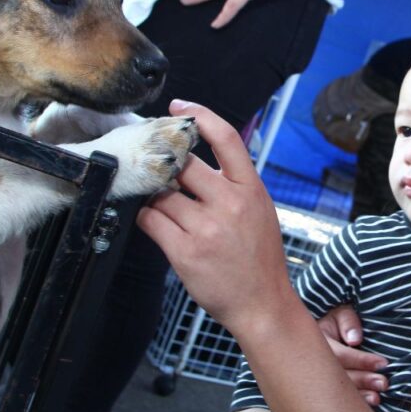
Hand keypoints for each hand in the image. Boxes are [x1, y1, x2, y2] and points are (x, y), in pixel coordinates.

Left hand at [137, 100, 295, 333]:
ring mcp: (206, 228)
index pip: (226, 138)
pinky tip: (158, 223)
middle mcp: (229, 204)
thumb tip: (198, 157)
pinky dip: (148, 217)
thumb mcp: (259, 210)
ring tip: (166, 206)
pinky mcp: (184, 251)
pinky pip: (150, 220)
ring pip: (161, 193)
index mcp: (250, 189)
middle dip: (167, 163)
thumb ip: (234, 183)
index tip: (179, 107)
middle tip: (160, 166)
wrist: (262, 304)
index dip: (199, 115)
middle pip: (183, 162)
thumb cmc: (259, 257)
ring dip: (156, 196)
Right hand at [317, 306, 387, 405]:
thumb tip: (355, 339)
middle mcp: (314, 363)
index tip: (382, 364)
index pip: (341, 355)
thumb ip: (348, 322)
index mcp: (317, 342)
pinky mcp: (324, 388)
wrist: (320, 334)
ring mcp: (317, 378)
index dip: (362, 361)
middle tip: (383, 383)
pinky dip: (355, 402)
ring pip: (338, 390)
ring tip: (377, 397)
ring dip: (359, 395)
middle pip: (339, 376)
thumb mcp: (340, 314)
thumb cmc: (336, 323)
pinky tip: (369, 403)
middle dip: (363, 380)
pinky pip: (338, 398)